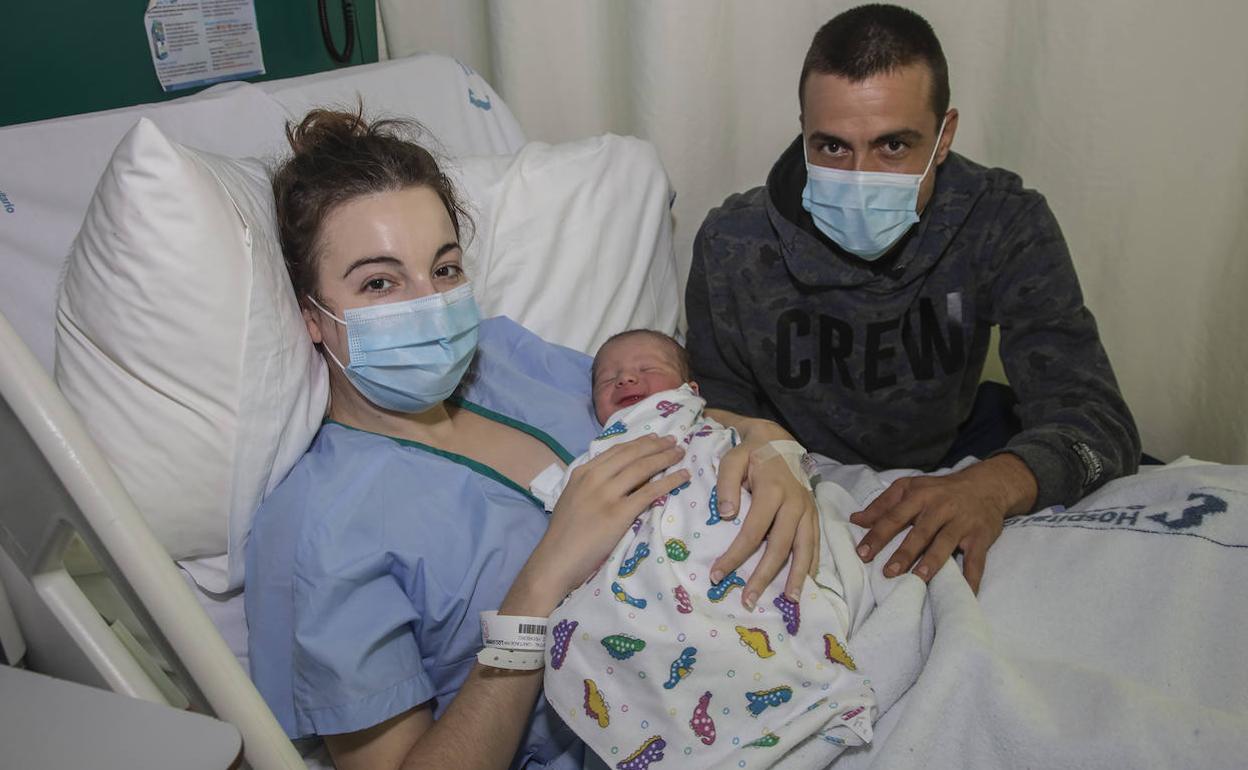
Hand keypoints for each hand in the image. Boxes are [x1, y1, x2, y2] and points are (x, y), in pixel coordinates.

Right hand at [506, 435, 688, 614]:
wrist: (555, 560)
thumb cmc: (564, 535)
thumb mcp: (573, 498)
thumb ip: (591, 485)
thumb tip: (616, 478)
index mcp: (583, 472)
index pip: (616, 451)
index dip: (639, 443)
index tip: (655, 439)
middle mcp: (594, 478)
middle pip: (632, 455)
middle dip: (656, 446)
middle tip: (674, 441)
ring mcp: (606, 495)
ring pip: (642, 468)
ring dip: (665, 458)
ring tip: (681, 454)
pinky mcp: (618, 513)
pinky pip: (649, 492)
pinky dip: (669, 481)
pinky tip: (682, 476)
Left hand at [704, 415, 819, 608]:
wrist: (779, 439)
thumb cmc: (751, 452)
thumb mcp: (732, 458)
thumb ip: (726, 484)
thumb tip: (726, 515)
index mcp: (773, 491)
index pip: (752, 531)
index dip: (735, 555)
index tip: (717, 574)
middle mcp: (794, 503)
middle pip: (781, 546)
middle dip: (765, 576)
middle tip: (749, 600)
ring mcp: (807, 509)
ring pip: (804, 548)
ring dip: (797, 576)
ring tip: (790, 600)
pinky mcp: (813, 513)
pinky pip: (815, 542)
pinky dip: (812, 563)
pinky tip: (806, 581)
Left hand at [849, 454, 1036, 592]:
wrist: (987, 485)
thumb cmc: (940, 490)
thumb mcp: (909, 488)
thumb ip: (882, 504)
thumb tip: (856, 520)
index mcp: (919, 496)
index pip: (894, 517)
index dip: (878, 535)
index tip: (862, 553)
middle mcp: (940, 508)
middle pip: (920, 532)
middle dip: (904, 553)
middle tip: (888, 572)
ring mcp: (961, 523)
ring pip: (945, 543)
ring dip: (933, 561)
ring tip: (919, 578)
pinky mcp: (980, 537)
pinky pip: (976, 559)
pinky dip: (972, 577)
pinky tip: (965, 592)